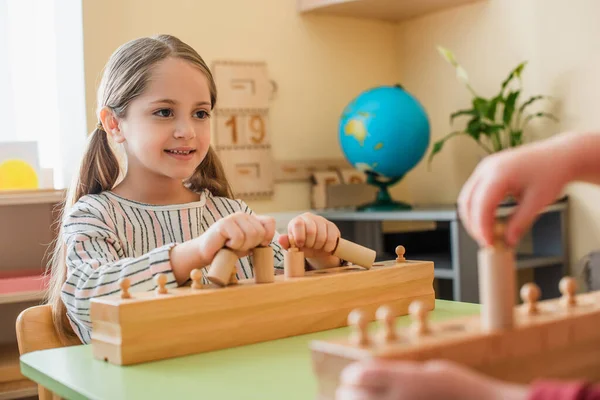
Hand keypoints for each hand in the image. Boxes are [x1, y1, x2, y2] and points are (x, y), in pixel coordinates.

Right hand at [198, 212, 274, 263]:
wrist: (207, 254)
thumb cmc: (228, 250)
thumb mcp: (248, 245)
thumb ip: (259, 240)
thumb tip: (270, 239)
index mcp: (250, 219)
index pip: (270, 222)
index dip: (267, 236)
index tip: (258, 245)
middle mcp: (243, 215)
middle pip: (260, 232)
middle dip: (251, 245)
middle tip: (238, 246)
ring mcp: (233, 217)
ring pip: (251, 234)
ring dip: (242, 246)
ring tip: (231, 245)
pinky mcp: (224, 223)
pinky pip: (238, 237)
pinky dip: (233, 245)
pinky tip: (225, 244)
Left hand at [278, 212, 340, 261]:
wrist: (317, 248)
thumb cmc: (303, 246)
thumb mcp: (294, 247)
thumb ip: (286, 243)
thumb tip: (280, 239)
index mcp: (297, 221)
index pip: (298, 224)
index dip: (299, 236)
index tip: (300, 245)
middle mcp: (309, 218)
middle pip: (311, 230)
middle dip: (310, 243)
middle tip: (309, 246)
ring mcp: (321, 220)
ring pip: (322, 235)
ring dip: (319, 245)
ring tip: (316, 247)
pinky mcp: (332, 226)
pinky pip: (332, 238)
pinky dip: (328, 246)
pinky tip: (325, 247)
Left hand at [336, 359, 527, 399]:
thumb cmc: (462, 390)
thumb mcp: (431, 371)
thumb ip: (400, 373)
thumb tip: (371, 373)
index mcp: (406, 381)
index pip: (360, 375)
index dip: (352, 375)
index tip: (351, 376)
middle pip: (354, 397)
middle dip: (347, 393)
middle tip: (345, 391)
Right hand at [458, 142, 569, 247]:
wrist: (559, 156)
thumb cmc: (551, 173)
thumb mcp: (538, 202)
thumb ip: (520, 223)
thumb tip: (507, 241)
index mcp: (500, 173)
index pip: (482, 205)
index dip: (482, 227)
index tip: (490, 244)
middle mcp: (487, 168)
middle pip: (467, 202)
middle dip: (474, 225)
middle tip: (486, 242)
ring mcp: (484, 168)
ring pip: (466, 198)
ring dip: (471, 218)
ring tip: (486, 234)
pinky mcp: (486, 171)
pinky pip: (473, 192)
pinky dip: (476, 208)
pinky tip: (487, 221)